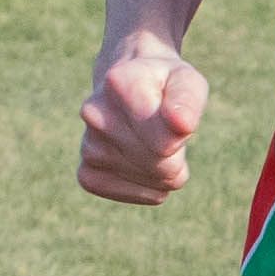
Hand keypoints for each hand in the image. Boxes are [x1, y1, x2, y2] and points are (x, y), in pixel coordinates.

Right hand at [78, 35, 206, 203]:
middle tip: (166, 130)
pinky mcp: (87, 174)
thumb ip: (187, 100)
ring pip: (154, 178)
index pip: (163, 135)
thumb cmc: (164, 85)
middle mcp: (95, 113)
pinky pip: (135, 194)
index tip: (176, 116)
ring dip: (164, 167)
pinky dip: (150, 187)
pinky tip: (144, 164)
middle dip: (175, 151)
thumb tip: (182, 125)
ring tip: (153, 141)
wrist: (126, 89)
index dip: (182, 133)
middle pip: (161, 160)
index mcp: (119, 83)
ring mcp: (88, 146)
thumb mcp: (185, 81)